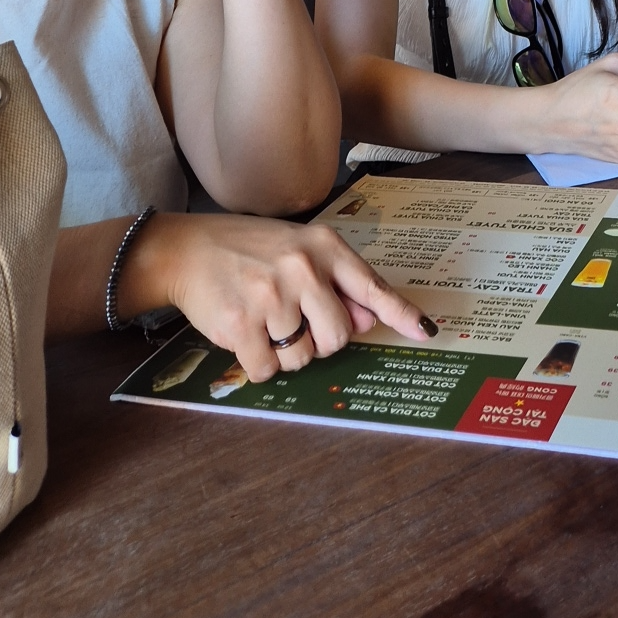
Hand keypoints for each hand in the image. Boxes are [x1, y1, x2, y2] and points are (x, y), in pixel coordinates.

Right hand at [132, 212, 433, 384]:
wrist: (190, 249)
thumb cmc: (252, 250)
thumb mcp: (300, 251)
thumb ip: (338, 284)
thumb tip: (368, 320)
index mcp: (324, 247)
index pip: (372, 286)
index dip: (401, 314)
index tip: (426, 333)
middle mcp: (302, 269)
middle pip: (338, 337)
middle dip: (320, 342)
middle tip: (296, 323)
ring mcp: (271, 297)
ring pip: (302, 358)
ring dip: (286, 354)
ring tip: (266, 323)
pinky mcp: (240, 324)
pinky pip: (267, 370)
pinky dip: (259, 364)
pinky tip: (247, 336)